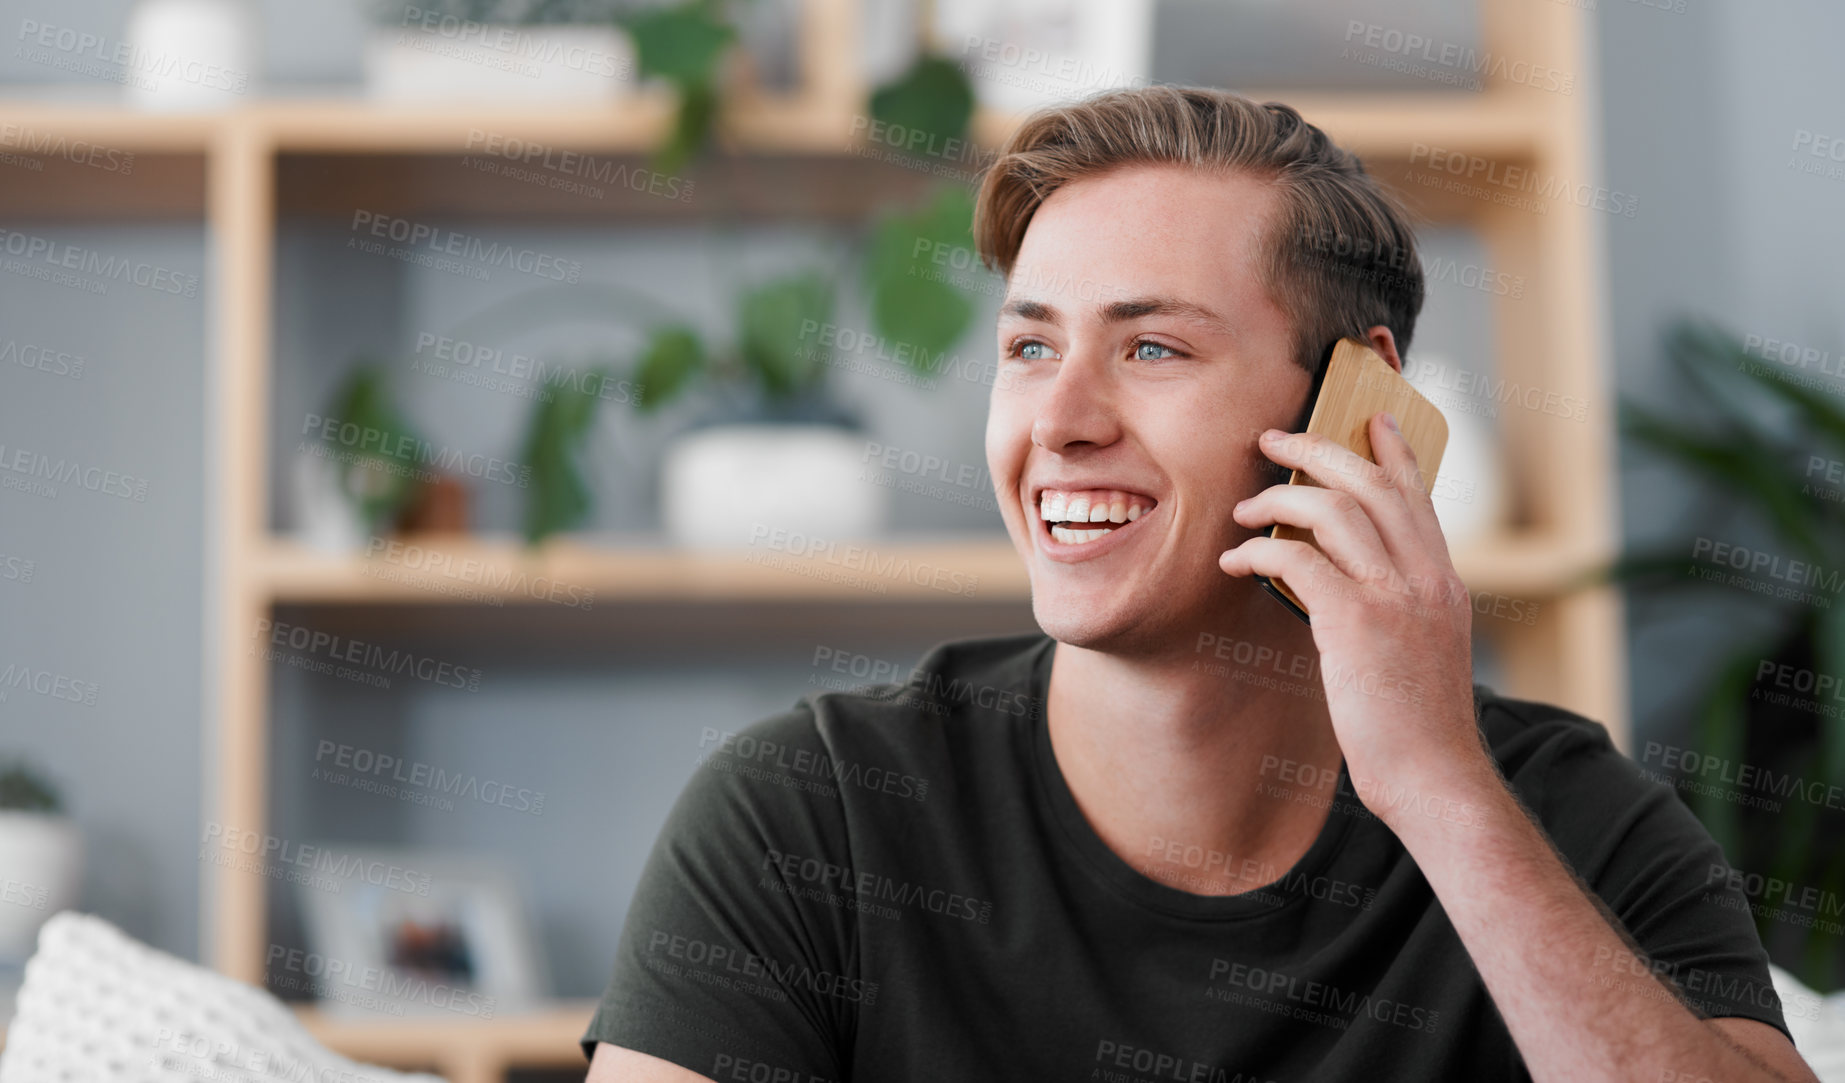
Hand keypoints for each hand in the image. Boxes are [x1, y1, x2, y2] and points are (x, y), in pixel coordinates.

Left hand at [1217, 411, 1491, 823]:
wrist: (1437, 779)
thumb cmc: (1420, 728)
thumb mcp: (1425, 653)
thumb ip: (1402, 610)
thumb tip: (1359, 589)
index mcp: (1445, 583)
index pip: (1418, 495)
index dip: (1393, 450)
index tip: (1371, 416)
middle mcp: (1427, 578)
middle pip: (1374, 483)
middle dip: (1319, 449)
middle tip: (1274, 438)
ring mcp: (1397, 597)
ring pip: (1336, 509)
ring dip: (1280, 498)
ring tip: (1243, 507)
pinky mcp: (1358, 623)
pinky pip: (1300, 560)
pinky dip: (1260, 550)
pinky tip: (1234, 561)